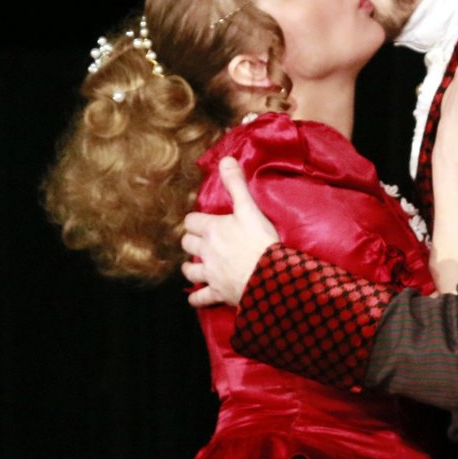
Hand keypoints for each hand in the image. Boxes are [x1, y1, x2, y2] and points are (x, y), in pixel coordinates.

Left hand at [180, 156, 277, 307]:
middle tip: (200, 242)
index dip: (196, 221)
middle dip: (191, 242)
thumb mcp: (249, 208)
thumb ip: (236, 184)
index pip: (191, 221)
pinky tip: (196, 297)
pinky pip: (200, 298)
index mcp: (212, 229)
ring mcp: (210, 273)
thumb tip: (226, 159)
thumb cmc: (260, 241)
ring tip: (194, 266)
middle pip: (187, 244)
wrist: (270, 276)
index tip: (202, 221)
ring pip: (189, 270)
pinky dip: (197, 298)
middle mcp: (206, 251)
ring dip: (190, 267)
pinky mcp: (218, 292)